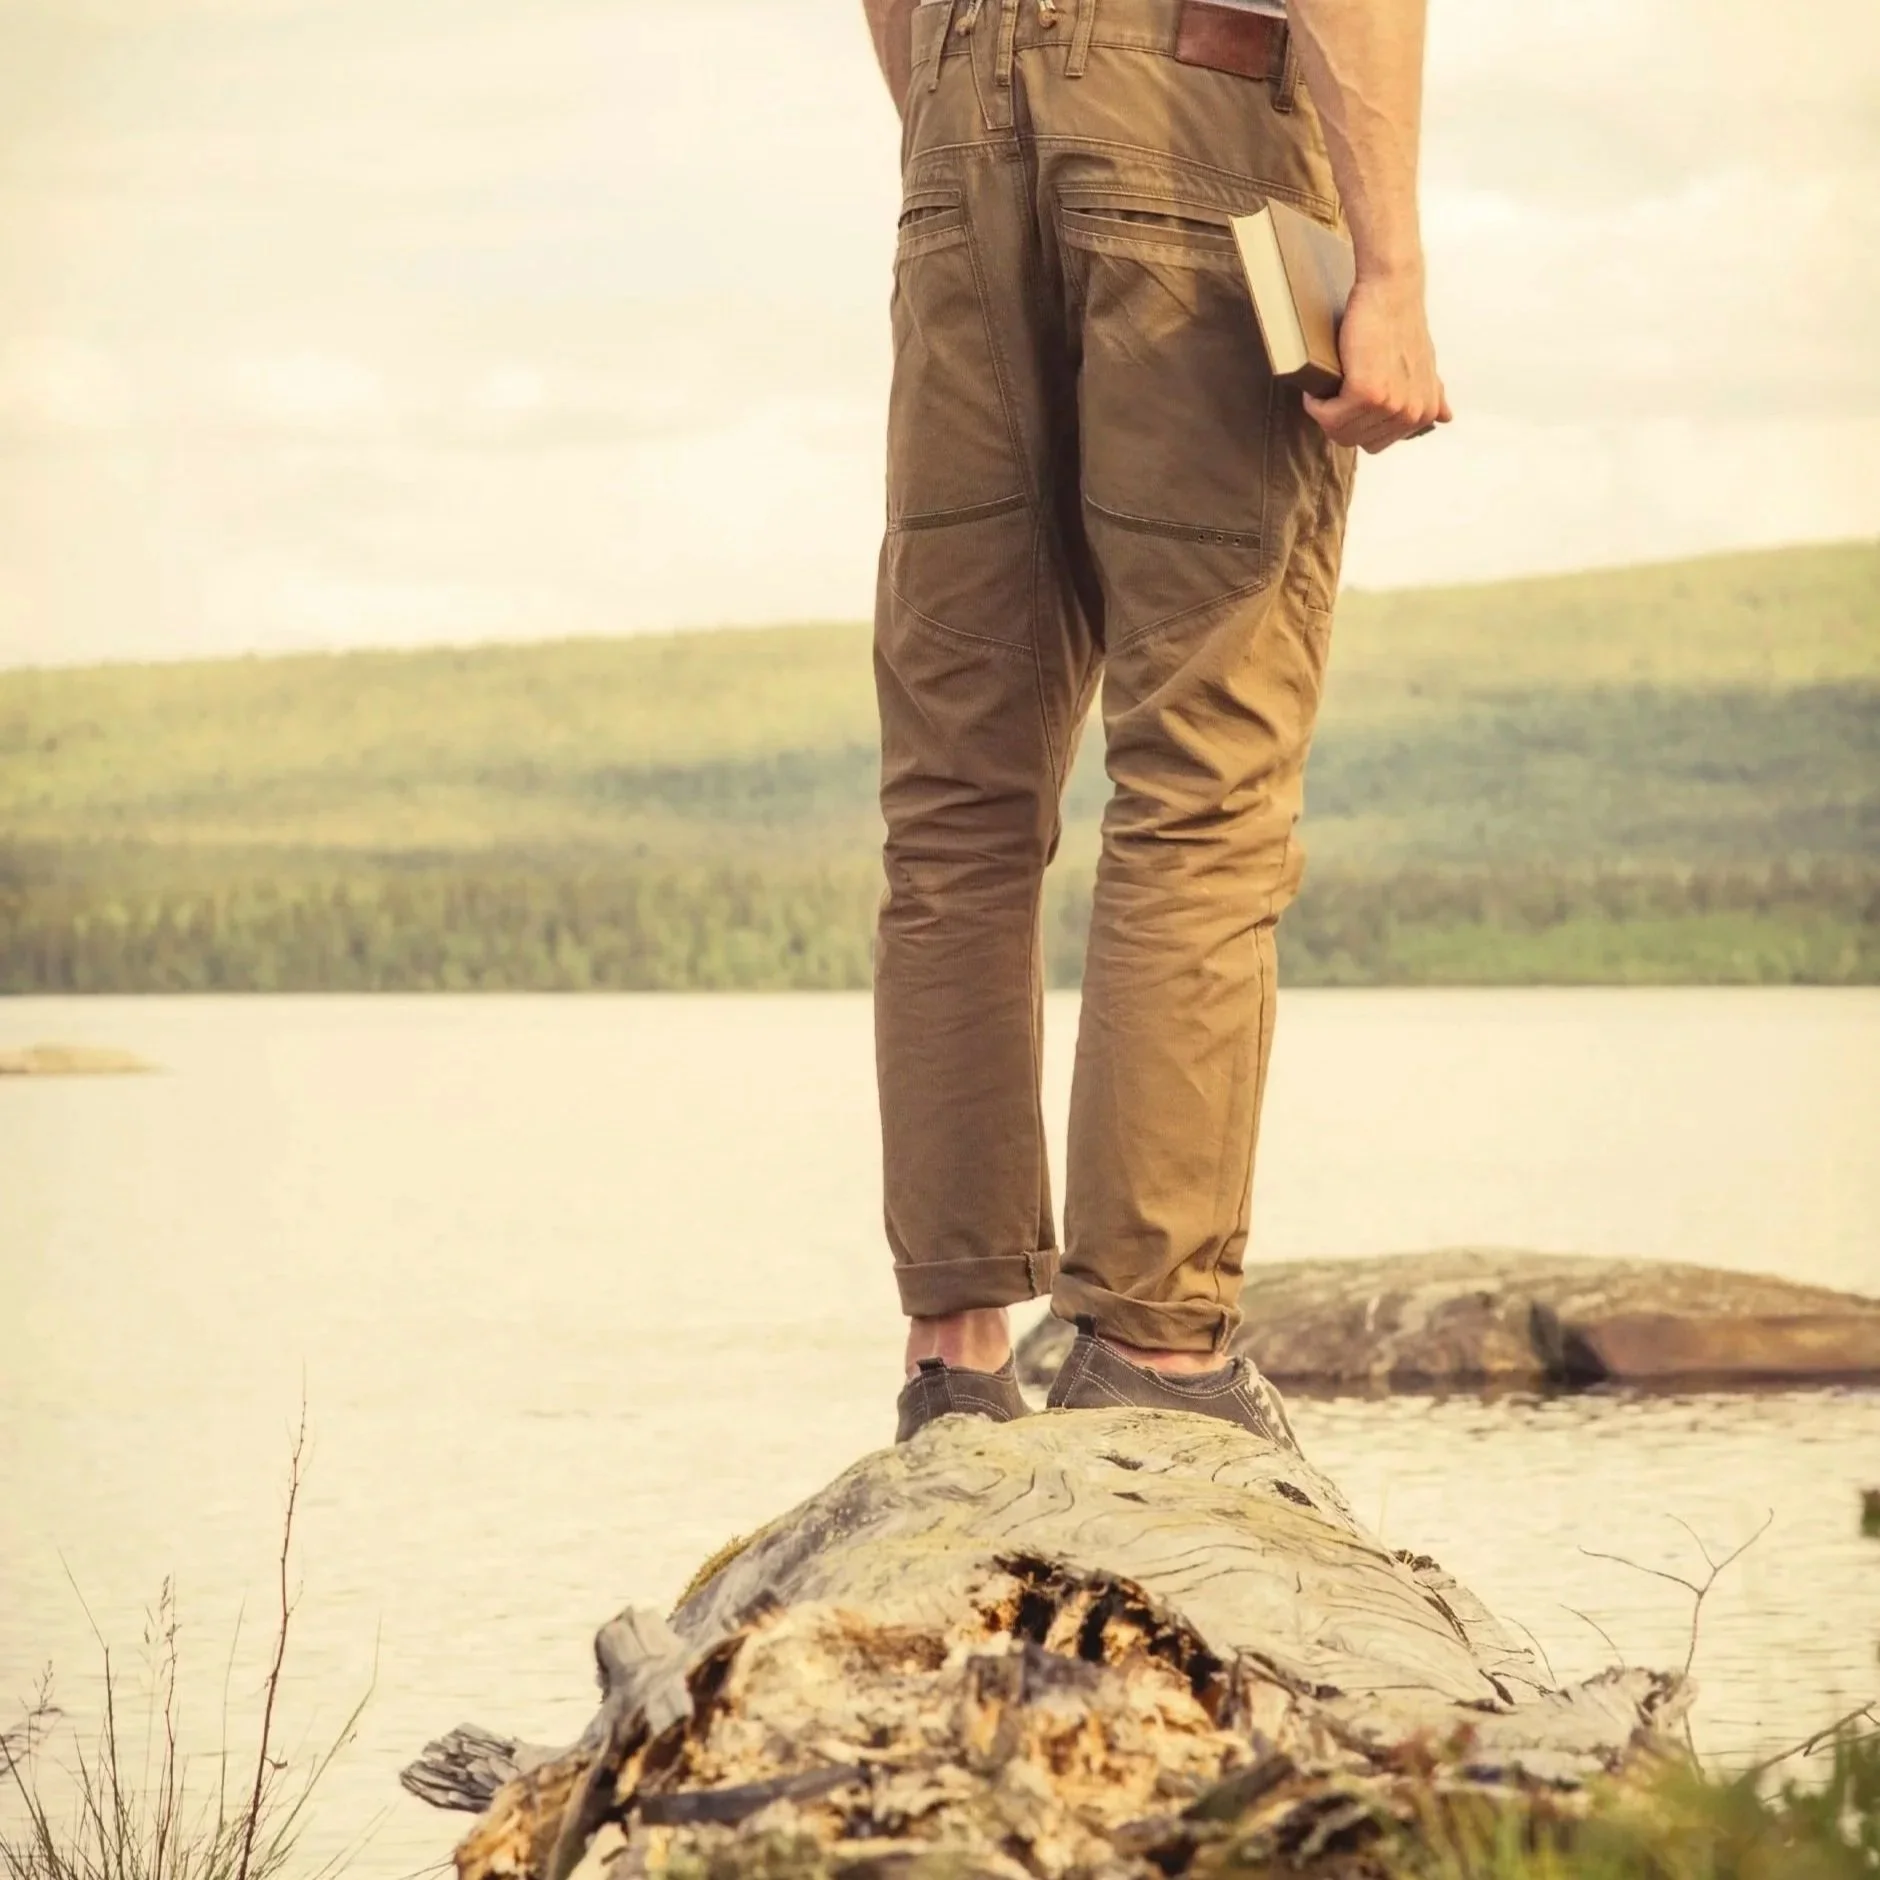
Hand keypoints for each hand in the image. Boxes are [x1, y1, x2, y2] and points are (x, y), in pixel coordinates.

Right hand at [1304, 270, 1451, 453]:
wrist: (1392, 293)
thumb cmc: (1401, 324)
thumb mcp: (1425, 365)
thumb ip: (1433, 394)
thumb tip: (1445, 417)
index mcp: (1424, 413)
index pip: (1374, 444)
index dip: (1355, 423)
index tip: (1347, 400)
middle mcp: (1411, 414)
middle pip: (1355, 441)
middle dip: (1337, 420)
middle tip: (1333, 392)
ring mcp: (1391, 405)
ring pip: (1340, 431)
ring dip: (1324, 411)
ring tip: (1327, 386)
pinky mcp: (1366, 393)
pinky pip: (1329, 417)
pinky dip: (1316, 404)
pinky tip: (1318, 388)